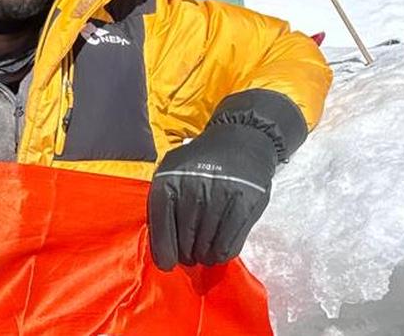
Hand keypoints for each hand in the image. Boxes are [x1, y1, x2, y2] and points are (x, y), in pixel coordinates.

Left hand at [148, 122, 277, 269]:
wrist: (241, 141)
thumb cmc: (201, 164)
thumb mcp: (172, 173)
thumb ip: (162, 204)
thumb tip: (160, 247)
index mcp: (168, 180)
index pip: (160, 227)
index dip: (164, 251)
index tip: (168, 262)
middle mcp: (192, 188)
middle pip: (184, 243)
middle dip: (186, 255)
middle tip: (191, 254)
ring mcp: (219, 196)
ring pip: (206, 248)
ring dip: (204, 256)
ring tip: (205, 250)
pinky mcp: (243, 204)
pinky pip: (227, 245)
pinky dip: (222, 254)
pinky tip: (219, 248)